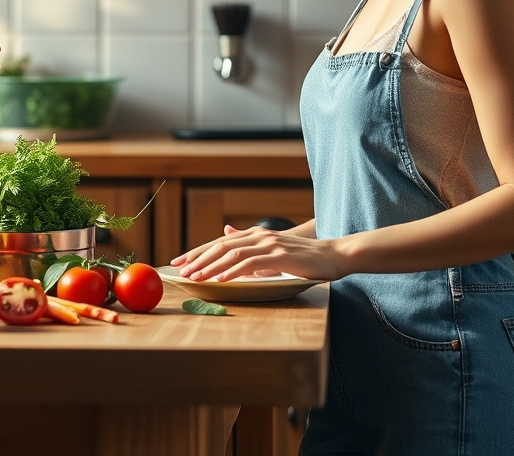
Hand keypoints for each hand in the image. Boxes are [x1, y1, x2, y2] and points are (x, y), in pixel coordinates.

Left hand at [170, 224, 342, 282]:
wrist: (333, 253)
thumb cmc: (304, 256)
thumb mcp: (273, 249)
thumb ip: (251, 246)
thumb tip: (228, 236)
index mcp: (256, 235)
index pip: (220, 242)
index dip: (198, 251)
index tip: (180, 261)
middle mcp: (259, 236)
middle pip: (220, 245)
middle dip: (198, 258)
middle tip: (181, 271)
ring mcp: (269, 244)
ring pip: (231, 253)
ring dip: (211, 266)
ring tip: (195, 277)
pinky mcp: (279, 256)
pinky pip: (250, 263)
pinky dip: (232, 271)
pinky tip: (220, 279)